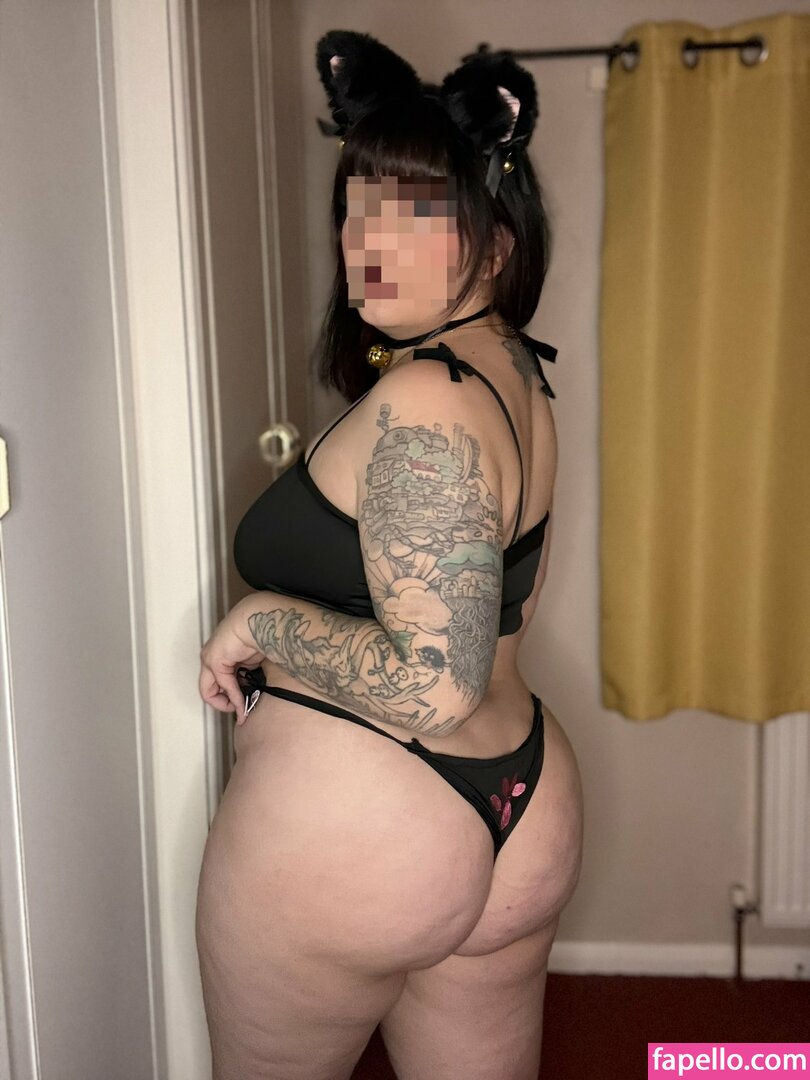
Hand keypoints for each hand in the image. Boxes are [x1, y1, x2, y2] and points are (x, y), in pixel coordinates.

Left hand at [199, 599, 265, 717]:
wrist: (258, 620)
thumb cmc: (259, 634)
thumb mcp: (251, 662)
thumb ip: (246, 676)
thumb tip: (250, 693)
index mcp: (219, 657)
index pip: (218, 683)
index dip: (229, 697)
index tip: (244, 704)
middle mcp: (211, 659)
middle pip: (209, 690)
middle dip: (225, 704)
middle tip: (240, 710)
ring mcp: (209, 659)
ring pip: (209, 691)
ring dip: (228, 703)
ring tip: (242, 710)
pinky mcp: (213, 660)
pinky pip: (223, 685)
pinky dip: (234, 697)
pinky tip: (243, 703)